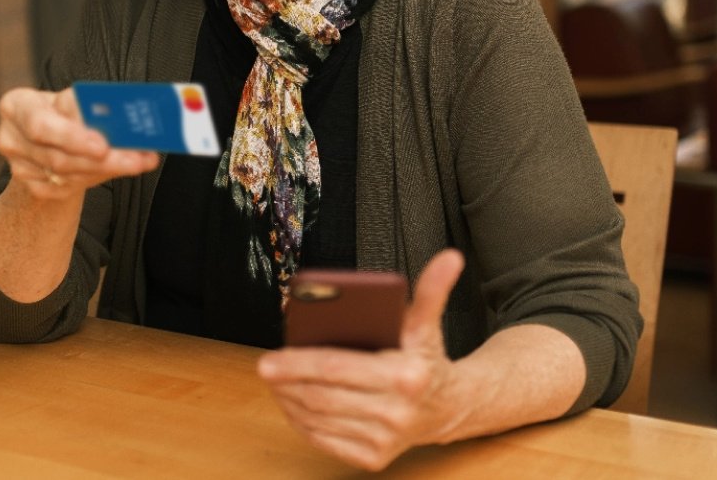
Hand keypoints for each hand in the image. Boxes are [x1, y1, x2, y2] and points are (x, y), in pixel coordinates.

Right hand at [0, 87, 158, 201]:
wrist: (49, 137)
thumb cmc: (63, 111)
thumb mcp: (70, 100)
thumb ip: (87, 106)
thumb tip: (122, 117)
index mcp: (16, 106)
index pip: (40, 125)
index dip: (72, 137)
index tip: (104, 144)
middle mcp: (11, 138)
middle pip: (57, 156)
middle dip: (100, 159)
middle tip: (135, 159)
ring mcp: (19, 167)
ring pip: (66, 175)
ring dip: (106, 169)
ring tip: (138, 161)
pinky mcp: (34, 187)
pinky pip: (68, 188)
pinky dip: (97, 177)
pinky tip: (119, 168)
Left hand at [258, 249, 466, 470]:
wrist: (449, 408)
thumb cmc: (426, 361)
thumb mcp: (426, 325)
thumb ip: (432, 290)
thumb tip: (450, 258)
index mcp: (406, 375)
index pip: (337, 368)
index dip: (298, 363)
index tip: (269, 359)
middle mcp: (396, 412)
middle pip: (322, 396)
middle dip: (287, 381)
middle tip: (266, 368)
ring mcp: (384, 439)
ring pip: (318, 418)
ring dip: (290, 400)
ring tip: (277, 382)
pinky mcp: (374, 458)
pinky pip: (324, 440)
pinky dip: (303, 422)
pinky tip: (295, 404)